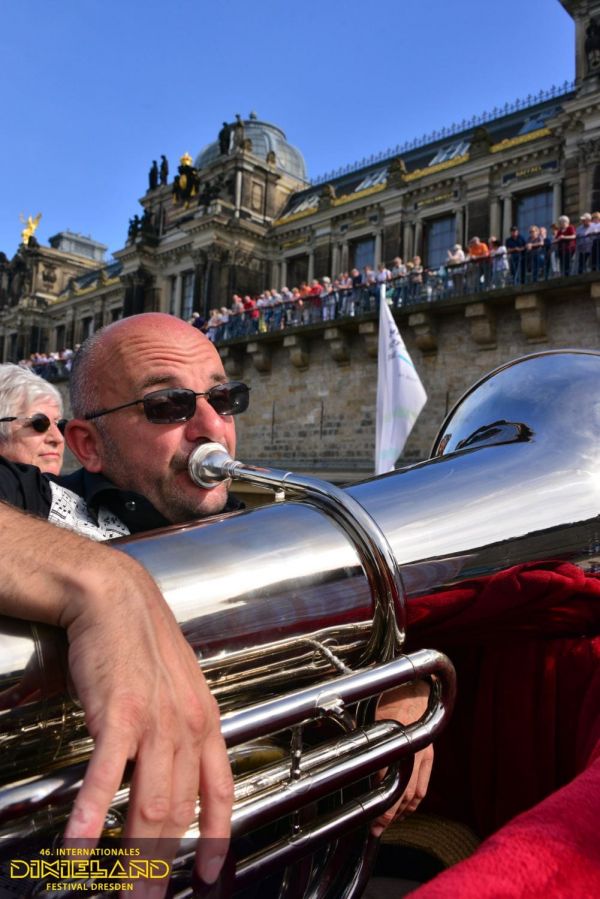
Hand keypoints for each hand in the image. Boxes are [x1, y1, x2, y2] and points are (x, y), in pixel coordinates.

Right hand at [59, 550, 232, 884]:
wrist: (115, 599)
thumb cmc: (142, 640)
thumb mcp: (178, 684)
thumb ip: (181, 725)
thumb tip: (175, 762)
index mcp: (205, 720)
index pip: (220, 790)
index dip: (218, 836)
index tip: (211, 871)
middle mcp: (186, 726)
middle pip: (179, 811)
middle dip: (165, 865)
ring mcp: (154, 722)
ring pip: (149, 804)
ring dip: (135, 858)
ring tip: (124, 894)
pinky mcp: (117, 713)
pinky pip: (106, 773)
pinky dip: (92, 813)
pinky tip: (80, 846)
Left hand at [370, 680, 432, 836]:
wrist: (412, 689)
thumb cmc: (386, 700)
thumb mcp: (368, 718)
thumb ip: (359, 741)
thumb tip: (340, 760)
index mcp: (396, 741)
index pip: (387, 782)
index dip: (381, 806)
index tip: (371, 822)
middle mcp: (412, 751)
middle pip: (403, 793)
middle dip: (390, 815)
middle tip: (377, 829)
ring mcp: (424, 755)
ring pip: (414, 794)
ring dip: (401, 812)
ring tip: (388, 823)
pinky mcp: (429, 756)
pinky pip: (423, 787)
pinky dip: (414, 803)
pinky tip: (405, 810)